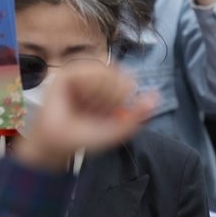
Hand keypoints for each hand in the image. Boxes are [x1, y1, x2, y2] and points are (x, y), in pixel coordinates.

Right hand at [15, 62, 156, 170]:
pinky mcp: (66, 75)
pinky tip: (80, 98)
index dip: (124, 97)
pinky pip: (89, 72)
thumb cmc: (83, 137)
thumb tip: (156, 96)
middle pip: (121, 75)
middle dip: (113, 98)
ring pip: (107, 72)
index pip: (128, 80)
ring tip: (88, 105)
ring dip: (102, 94)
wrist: (60, 144)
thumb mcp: (117, 129)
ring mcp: (79, 75)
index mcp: (106, 89)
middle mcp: (93, 80)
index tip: (109, 113)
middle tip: (96, 111)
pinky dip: (90, 88)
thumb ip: (137, 115)